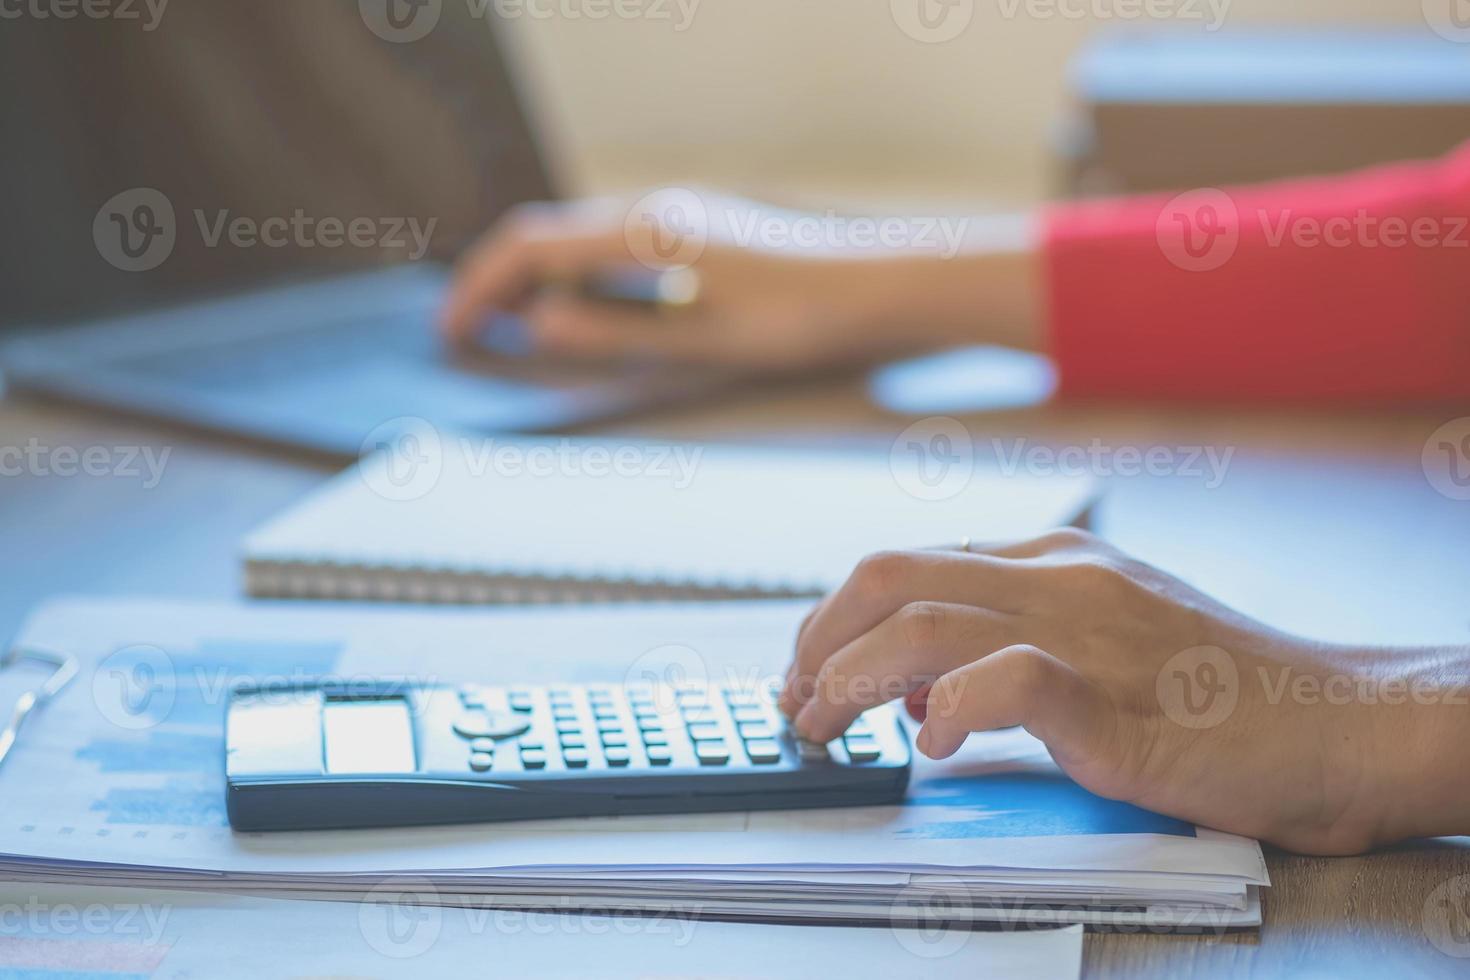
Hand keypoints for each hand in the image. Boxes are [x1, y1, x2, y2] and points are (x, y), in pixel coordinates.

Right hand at [440, 193, 1041, 368]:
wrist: (877, 286)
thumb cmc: (801, 317)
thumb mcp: (704, 340)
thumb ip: (618, 335)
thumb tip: (540, 325)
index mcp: (646, 233)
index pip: (532, 248)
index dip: (481, 289)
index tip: (451, 334)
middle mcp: (651, 213)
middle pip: (544, 236)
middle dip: (495, 283)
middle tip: (464, 336)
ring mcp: (672, 219)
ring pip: (575, 240)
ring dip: (533, 282)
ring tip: (507, 332)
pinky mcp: (691, 235)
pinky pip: (610, 250)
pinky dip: (575, 281)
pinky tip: (580, 316)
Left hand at [780, 528, 1469, 854]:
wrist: (1340, 722)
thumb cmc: (1223, 692)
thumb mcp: (1106, 638)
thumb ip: (1014, 644)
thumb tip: (919, 684)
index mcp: (1051, 558)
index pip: (907, 565)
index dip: (834, 619)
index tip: (806, 670)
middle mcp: (1059, 577)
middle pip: (889, 576)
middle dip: (816, 638)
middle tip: (794, 701)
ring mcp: (1088, 631)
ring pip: (922, 623)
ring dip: (848, 679)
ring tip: (825, 727)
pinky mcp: (1117, 699)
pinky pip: (1005, 680)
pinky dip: (948, 709)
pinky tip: (931, 745)